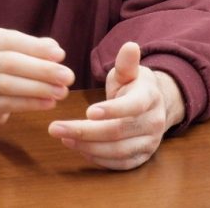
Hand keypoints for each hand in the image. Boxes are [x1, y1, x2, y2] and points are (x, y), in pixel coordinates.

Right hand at [0, 27, 74, 129]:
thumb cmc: (4, 66)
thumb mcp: (17, 51)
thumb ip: (36, 48)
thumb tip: (56, 52)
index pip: (10, 40)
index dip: (36, 47)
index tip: (61, 55)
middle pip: (8, 62)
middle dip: (41, 70)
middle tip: (68, 77)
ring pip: (7, 84)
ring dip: (39, 88)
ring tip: (62, 92)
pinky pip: (7, 104)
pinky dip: (31, 104)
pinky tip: (49, 103)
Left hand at [47, 42, 184, 169]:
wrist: (154, 107)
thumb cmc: (134, 86)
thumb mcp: (129, 71)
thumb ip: (126, 62)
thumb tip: (130, 46)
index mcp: (150, 98)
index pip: (133, 106)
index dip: (111, 110)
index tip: (87, 111)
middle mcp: (154, 122)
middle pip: (118, 131)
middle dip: (85, 131)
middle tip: (55, 128)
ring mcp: (150, 143)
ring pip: (117, 151)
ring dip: (87, 146)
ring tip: (63, 137)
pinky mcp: (143, 157)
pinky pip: (120, 164)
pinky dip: (98, 159)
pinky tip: (78, 148)